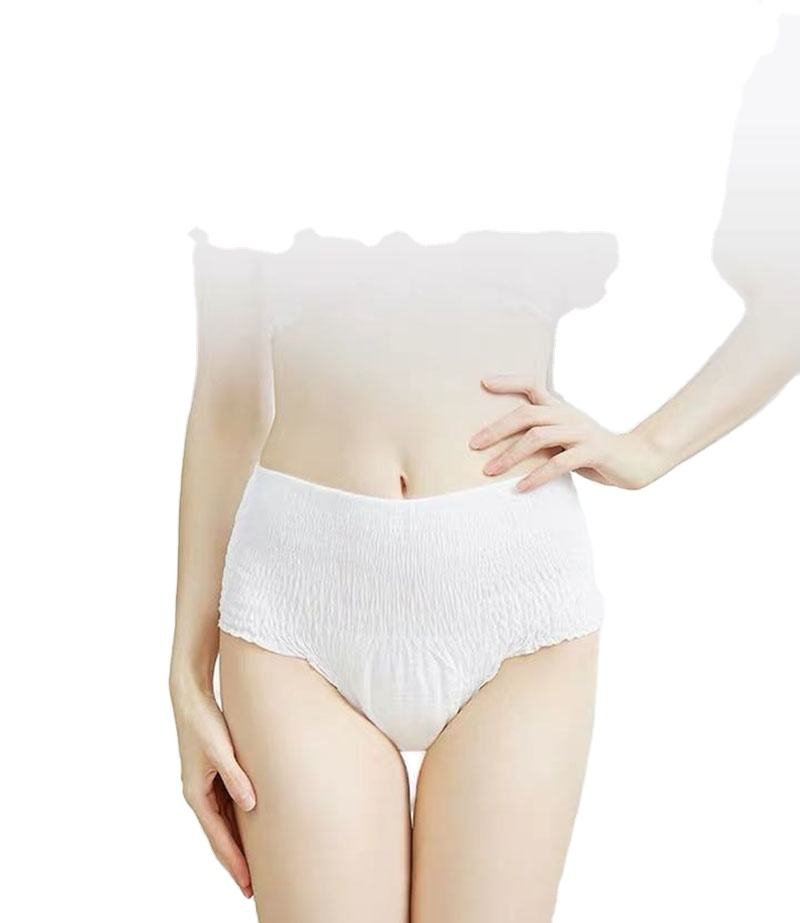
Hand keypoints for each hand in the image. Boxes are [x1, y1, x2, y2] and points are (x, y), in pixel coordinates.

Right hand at [171, 683, 255, 897]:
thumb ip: (236, 777)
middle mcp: (198, 794)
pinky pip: (226, 808)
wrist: (190, 696)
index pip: (218, 838)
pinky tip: (250, 831)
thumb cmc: (204, 721)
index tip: (248, 884)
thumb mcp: (221, 749)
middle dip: (234, 863)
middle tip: (253, 888)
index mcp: (196, 794)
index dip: (234, 862)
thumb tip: (251, 805)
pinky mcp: (212, 776)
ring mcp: (204, 786)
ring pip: (223, 825)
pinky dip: (236, 825)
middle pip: (219, 837)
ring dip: (236, 846)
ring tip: (253, 867)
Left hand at [469, 374, 668, 491]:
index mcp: (560, 408)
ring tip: (489, 472)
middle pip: (526, 414)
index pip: (532, 384)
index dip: (508, 381)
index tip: (482, 383)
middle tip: (473, 445)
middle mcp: (568, 415)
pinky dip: (536, 476)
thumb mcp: (564, 437)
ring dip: (510, 455)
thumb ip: (541, 434)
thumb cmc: (592, 451)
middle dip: (496, 429)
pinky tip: (520, 488)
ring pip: (538, 437)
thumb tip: (501, 446)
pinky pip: (559, 463)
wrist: (636, 460)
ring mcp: (581, 433)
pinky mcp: (592, 452)